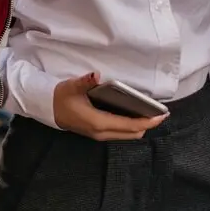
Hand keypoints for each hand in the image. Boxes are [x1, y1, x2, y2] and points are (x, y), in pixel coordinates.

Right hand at [52, 73, 166, 140]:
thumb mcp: (72, 87)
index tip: (162, 115)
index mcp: (99, 122)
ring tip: (151, 113)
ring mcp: (99, 135)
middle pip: (132, 133)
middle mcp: (101, 132)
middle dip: (148, 125)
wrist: (47, 108)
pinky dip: (131, 126)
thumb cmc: (61, 97)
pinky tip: (135, 115)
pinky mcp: (98, 133)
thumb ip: (85, 81)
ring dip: (140, 126)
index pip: (130, 125)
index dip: (147, 121)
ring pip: (127, 135)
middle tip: (161, 113)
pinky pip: (120, 133)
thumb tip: (96, 75)